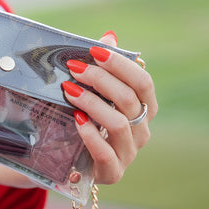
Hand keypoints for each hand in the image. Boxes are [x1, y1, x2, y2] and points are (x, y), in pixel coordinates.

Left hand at [62, 31, 157, 184]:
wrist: (65, 160)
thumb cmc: (84, 120)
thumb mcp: (92, 93)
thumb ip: (102, 68)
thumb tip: (109, 36)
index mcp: (143, 109)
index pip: (143, 82)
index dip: (120, 64)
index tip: (94, 51)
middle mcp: (141, 130)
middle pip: (129, 99)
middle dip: (100, 79)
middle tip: (73, 68)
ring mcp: (128, 153)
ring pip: (118, 123)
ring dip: (92, 103)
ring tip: (69, 90)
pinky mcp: (112, 172)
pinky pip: (106, 154)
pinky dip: (90, 134)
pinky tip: (76, 120)